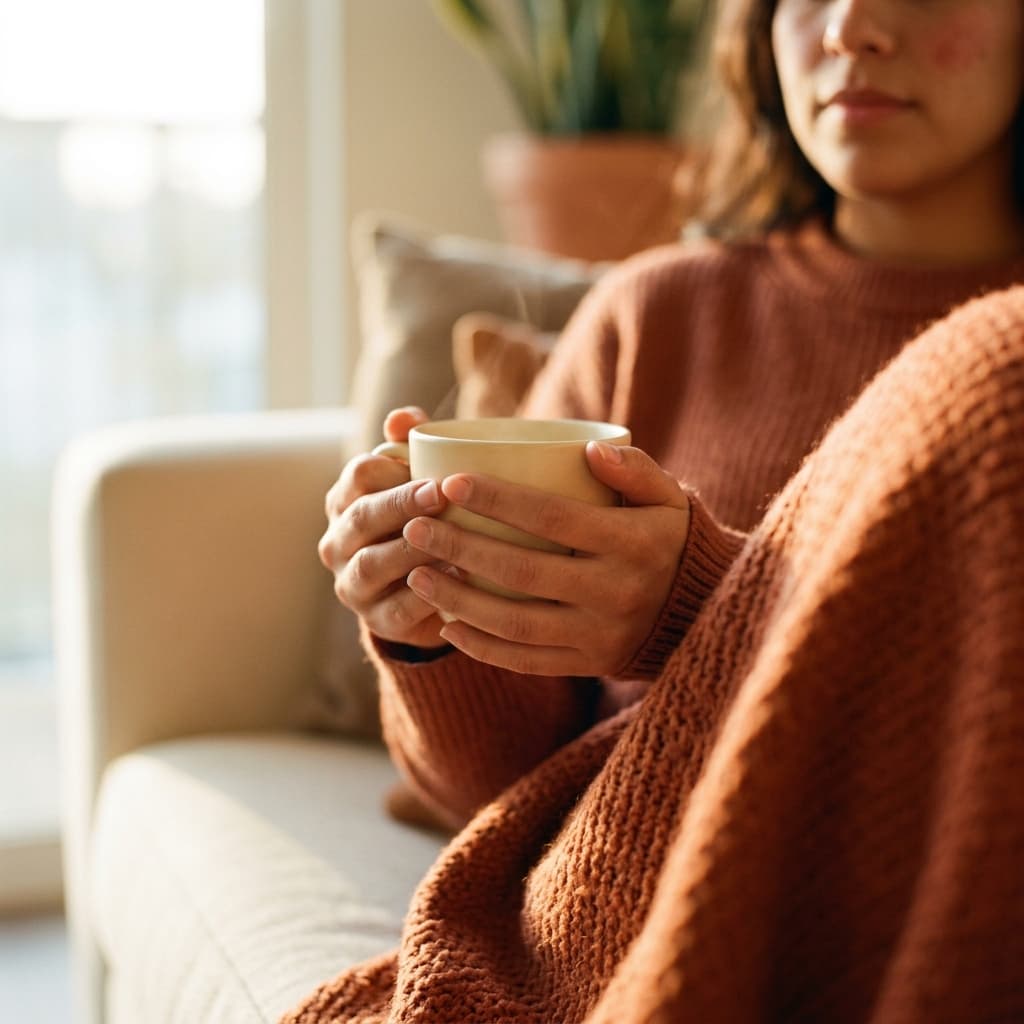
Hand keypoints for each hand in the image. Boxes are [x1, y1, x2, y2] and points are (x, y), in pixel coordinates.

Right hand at [318, 406, 450, 649]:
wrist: (431, 591)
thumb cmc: (427, 520)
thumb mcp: (419, 481)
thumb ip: (412, 446)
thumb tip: (404, 418)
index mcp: (347, 499)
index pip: (359, 475)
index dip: (392, 469)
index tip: (432, 468)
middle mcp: (339, 541)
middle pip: (362, 517)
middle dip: (401, 504)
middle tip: (441, 494)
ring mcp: (353, 584)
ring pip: (373, 564)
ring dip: (411, 550)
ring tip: (451, 539)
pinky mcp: (377, 622)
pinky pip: (397, 609)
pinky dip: (427, 594)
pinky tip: (459, 579)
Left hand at [401, 442, 690, 675]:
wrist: (704, 614)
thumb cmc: (670, 540)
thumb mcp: (670, 499)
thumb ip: (635, 470)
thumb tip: (590, 450)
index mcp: (630, 544)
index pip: (552, 518)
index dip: (498, 500)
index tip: (450, 481)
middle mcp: (613, 593)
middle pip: (521, 572)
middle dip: (460, 547)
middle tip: (414, 526)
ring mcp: (598, 635)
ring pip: (515, 623)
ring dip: (458, 600)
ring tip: (417, 576)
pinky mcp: (587, 663)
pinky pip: (526, 661)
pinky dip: (482, 646)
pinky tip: (447, 625)